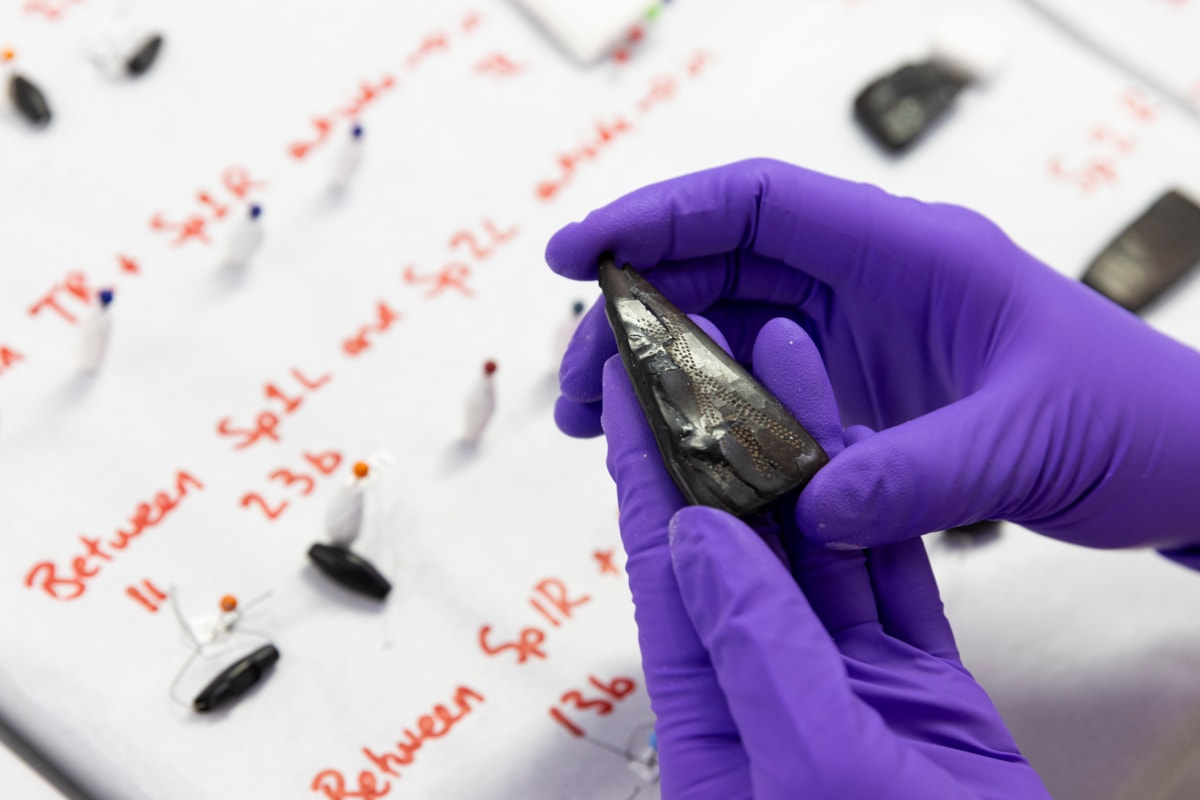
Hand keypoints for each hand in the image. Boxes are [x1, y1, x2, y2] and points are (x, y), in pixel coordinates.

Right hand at [549, 159, 1199, 556]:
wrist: (1186, 457)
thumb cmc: (1134, 419)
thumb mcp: (1028, 442)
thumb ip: (918, 474)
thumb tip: (811, 512)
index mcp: (910, 254)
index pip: (759, 204)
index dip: (659, 215)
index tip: (578, 254)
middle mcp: (872, 281)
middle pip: (720, 263)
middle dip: (632, 309)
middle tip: (573, 384)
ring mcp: (861, 333)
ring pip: (729, 321)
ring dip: (658, 363)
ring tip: (598, 423)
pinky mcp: (859, 384)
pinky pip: (761, 380)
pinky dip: (707, 406)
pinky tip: (671, 446)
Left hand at [603, 314, 1047, 797]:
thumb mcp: (814, 773)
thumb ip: (756, 652)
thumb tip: (699, 541)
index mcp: (717, 724)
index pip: (669, 573)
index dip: (651, 477)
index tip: (636, 397)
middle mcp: (770, 690)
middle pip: (736, 541)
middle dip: (718, 441)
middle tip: (705, 351)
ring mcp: (845, 684)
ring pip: (814, 544)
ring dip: (796, 455)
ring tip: (780, 361)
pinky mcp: (916, 688)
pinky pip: (887, 580)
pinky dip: (873, 511)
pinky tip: (857, 447)